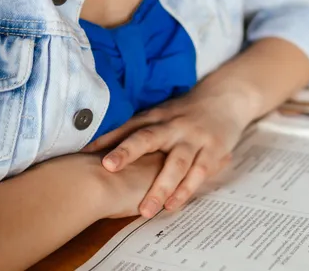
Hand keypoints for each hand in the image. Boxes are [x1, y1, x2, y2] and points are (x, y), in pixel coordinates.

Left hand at [83, 90, 251, 217]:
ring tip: (145, 210)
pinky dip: (186, 190)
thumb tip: (92, 148)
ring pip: (176, 163)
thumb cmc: (185, 112)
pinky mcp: (213, 149)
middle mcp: (172, 125)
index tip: (82, 153)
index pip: (126, 128)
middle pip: (148, 138)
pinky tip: (173, 205)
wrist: (226, 97)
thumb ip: (133, 131)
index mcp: (155, 117)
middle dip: (127, 152)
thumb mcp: (159, 115)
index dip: (105, 139)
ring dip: (160, 187)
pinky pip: (199, 172)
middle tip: (108, 167)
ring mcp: (193, 138)